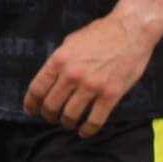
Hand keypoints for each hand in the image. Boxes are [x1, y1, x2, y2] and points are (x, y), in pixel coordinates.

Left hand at [23, 12, 153, 137]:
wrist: (131, 30)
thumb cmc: (102, 32)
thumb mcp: (72, 41)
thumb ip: (61, 60)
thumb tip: (51, 77)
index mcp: (60, 60)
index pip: (37, 88)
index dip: (31, 103)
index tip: (31, 110)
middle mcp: (72, 75)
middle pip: (51, 105)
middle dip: (49, 115)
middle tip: (52, 117)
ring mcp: (91, 86)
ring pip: (70, 116)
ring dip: (67, 123)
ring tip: (69, 123)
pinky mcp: (110, 95)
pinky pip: (95, 120)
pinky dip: (87, 130)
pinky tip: (85, 131)